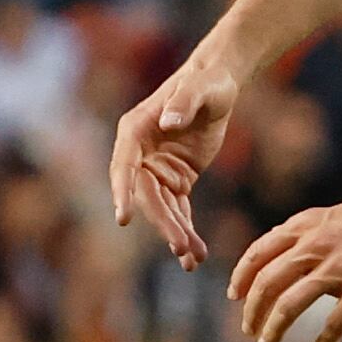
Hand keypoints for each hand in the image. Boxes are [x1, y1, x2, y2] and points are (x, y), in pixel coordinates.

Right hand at [111, 57, 240, 268]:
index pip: (124, 166)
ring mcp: (158, 168)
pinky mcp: (177, 178)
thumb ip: (185, 101)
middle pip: (146, 195)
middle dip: (162, 222)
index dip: (122, 191)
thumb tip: (170, 121)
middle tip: (180, 247)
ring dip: (177, 233)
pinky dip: (186, 228)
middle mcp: (140, 153)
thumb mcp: (201, 87)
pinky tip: (195, 253)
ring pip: (163, 208)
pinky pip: (179, 208)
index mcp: (135, 131)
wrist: (219, 85)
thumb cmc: (207, 81)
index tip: (123, 217)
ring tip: (193, 259)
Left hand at [226, 189, 341, 341]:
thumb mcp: (336, 217)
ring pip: (289, 304)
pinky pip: (334, 320)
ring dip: (273, 329)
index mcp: (306, 226)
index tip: (236, 295)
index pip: (258, 253)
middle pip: (267, 283)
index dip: (242, 277)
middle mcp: (315, 246)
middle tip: (249, 330)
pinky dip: (322, 340)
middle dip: (252, 311)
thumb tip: (288, 258)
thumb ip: (309, 235)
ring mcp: (338, 267)